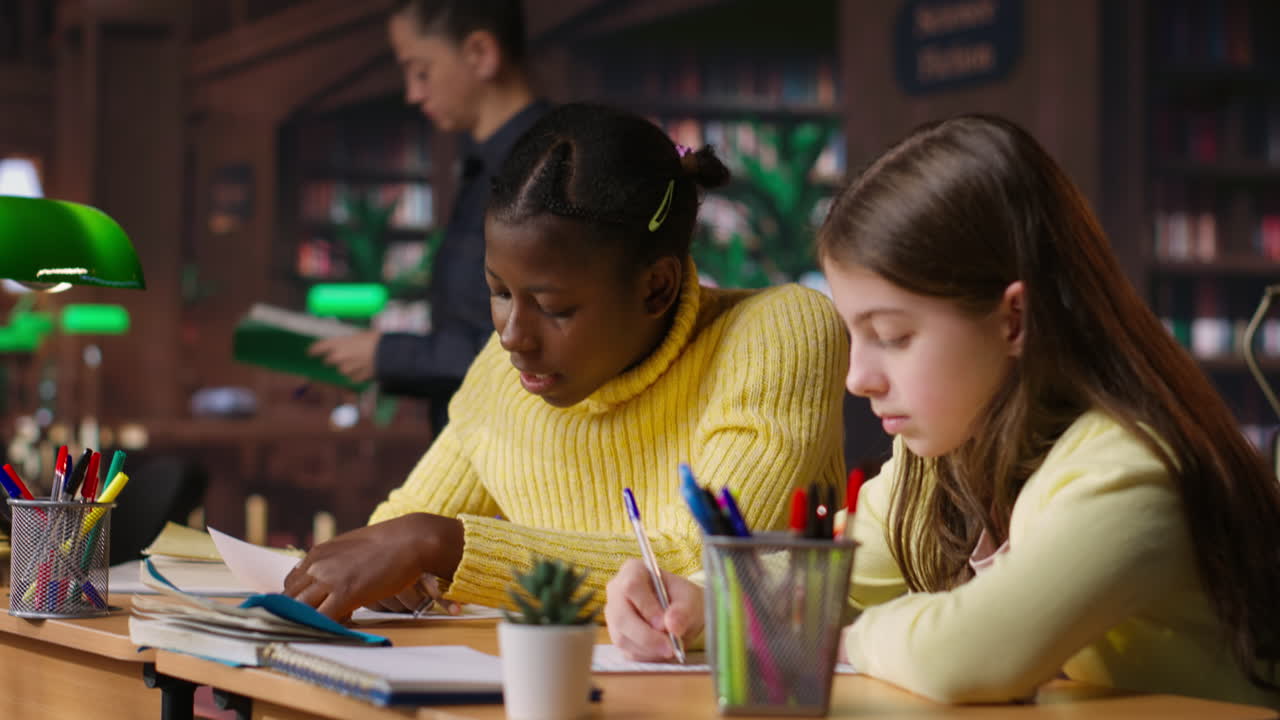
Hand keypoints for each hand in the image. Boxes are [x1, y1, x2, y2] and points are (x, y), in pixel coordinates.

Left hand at [284, 513, 463, 619]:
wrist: (410, 540)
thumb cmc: (389, 544)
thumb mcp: (353, 548)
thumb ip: (337, 564)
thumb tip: (337, 583)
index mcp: (317, 554)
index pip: (291, 583)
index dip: (298, 600)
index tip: (310, 610)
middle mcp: (317, 566)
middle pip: (290, 597)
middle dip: (297, 614)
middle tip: (311, 626)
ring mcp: (329, 580)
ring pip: (301, 609)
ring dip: (308, 622)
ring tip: (322, 631)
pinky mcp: (345, 594)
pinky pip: (322, 618)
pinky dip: (323, 628)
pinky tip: (335, 631)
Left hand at [308, 331, 382, 382]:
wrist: (390, 354)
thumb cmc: (376, 339)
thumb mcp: (360, 335)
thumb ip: (348, 341)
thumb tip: (346, 345)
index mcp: (337, 343)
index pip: (318, 348)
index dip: (314, 350)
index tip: (311, 352)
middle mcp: (337, 357)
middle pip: (328, 361)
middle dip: (333, 359)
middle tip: (344, 354)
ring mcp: (345, 370)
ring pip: (341, 370)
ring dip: (346, 367)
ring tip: (360, 361)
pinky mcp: (354, 379)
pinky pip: (352, 377)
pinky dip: (356, 374)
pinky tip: (366, 368)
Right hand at [605, 559, 703, 660]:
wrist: (682, 614)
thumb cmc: (684, 599)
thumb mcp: (691, 600)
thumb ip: (683, 611)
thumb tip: (671, 626)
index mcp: (632, 571)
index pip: (631, 586)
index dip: (646, 607)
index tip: (665, 624)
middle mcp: (616, 592)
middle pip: (620, 616)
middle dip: (646, 636)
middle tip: (670, 648)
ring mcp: (613, 616)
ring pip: (622, 637)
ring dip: (648, 649)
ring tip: (671, 649)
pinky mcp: (617, 637)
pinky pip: (627, 651)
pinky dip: (647, 656)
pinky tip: (662, 651)